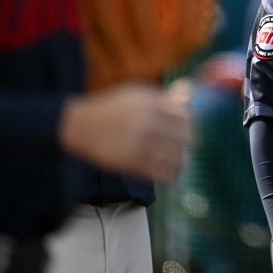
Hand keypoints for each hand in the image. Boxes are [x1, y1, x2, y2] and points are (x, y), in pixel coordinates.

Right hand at [58, 82, 191, 182]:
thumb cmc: (112, 108)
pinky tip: (170, 178)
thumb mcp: (135, 94)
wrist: (81, 125)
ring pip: (175, 157)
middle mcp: (148, 121)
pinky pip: (160, 173)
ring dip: (181, 163)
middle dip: (188, 144)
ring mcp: (140, 142)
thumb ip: (162, 97)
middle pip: (184, 137)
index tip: (190, 131)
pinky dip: (170, 177)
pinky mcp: (131, 162)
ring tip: (180, 165)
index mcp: (151, 103)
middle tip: (188, 148)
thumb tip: (189, 98)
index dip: (191, 125)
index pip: (185, 115)